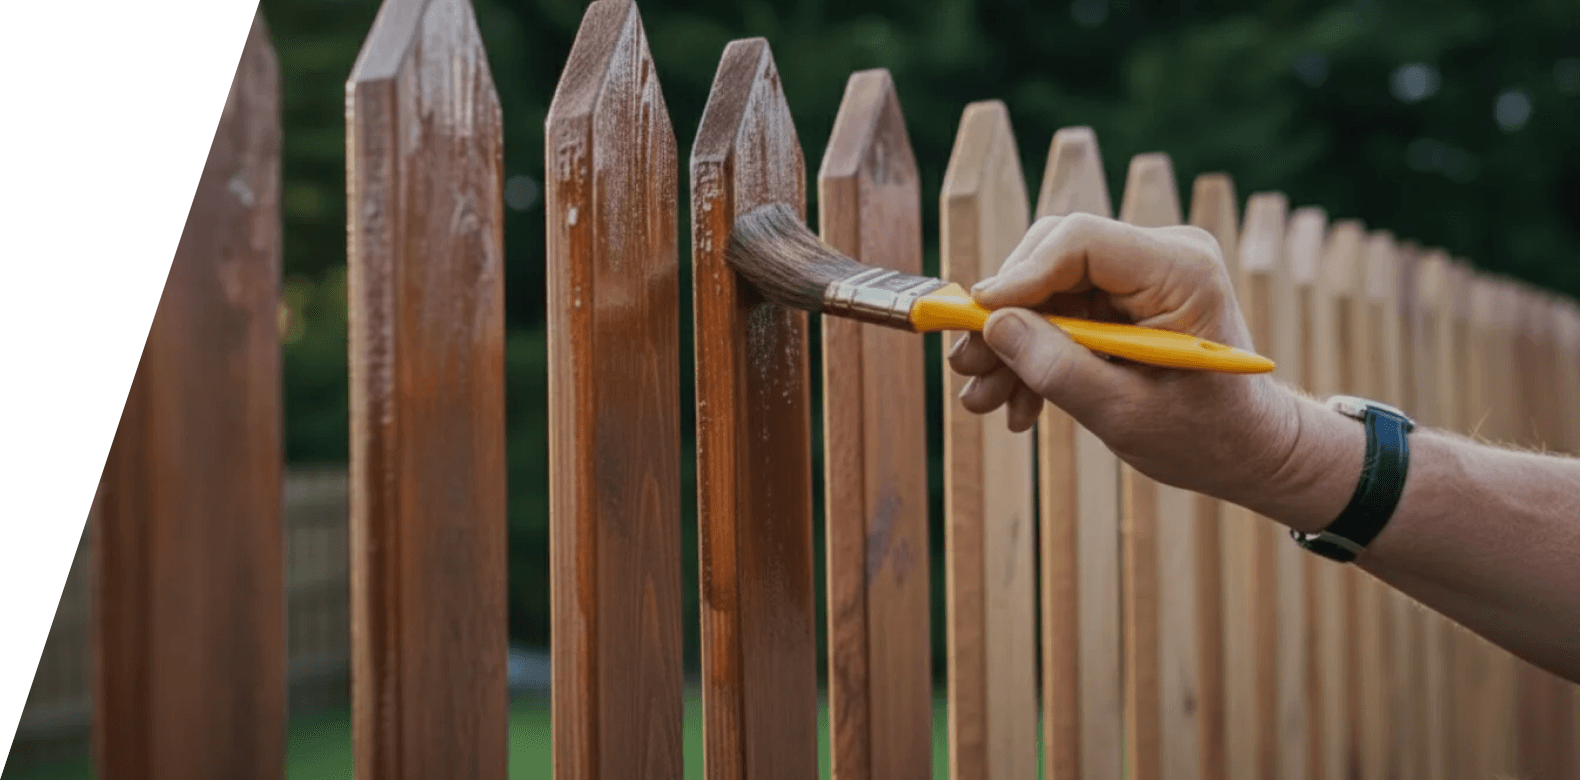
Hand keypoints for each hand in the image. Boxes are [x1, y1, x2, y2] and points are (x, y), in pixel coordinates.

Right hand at [948, 211, 1301, 501]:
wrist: (1247, 451)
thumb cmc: (1205, 437)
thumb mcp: (1125, 414)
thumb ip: (1057, 369)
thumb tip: (995, 326)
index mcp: (1181, 271)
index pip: (1080, 240)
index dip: (1019, 276)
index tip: (976, 319)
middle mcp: (1162, 256)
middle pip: (1053, 258)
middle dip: (1005, 317)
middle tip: (967, 370)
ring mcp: (1141, 275)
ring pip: (1047, 289)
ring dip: (1011, 344)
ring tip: (983, 399)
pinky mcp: (1124, 298)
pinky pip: (1061, 312)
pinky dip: (1035, 355)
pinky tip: (1017, 404)